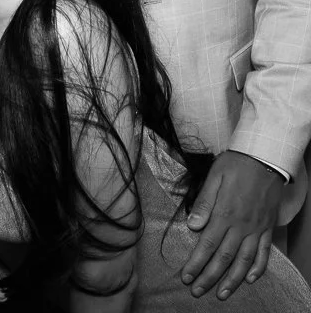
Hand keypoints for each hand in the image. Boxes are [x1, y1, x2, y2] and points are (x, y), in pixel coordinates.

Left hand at [182, 150, 282, 299]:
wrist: (265, 159)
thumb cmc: (235, 165)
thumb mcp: (214, 177)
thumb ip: (203, 202)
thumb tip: (192, 225)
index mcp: (225, 214)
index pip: (207, 244)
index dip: (196, 263)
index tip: (186, 276)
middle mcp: (241, 226)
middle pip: (223, 258)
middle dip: (209, 277)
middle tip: (196, 291)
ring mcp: (256, 229)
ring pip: (244, 261)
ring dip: (232, 280)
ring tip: (222, 294)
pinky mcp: (267, 227)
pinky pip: (264, 253)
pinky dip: (257, 268)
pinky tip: (249, 279)